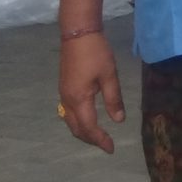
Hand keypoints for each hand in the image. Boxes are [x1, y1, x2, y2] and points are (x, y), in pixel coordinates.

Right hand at [58, 32, 125, 152]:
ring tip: (97, 135)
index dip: (100, 139)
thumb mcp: (109, 75)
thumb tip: (118, 121)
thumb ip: (113, 99)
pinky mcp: (64, 87)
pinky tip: (87, 118)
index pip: (89, 127)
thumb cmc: (96, 53)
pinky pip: (68, 112)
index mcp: (79, 99)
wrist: (77, 33)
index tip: (111, 148)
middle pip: (76, 128)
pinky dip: (78, 121)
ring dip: (82, 131)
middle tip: (105, 144)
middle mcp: (67, 100)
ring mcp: (63, 93)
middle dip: (90, 139)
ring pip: (70, 121)